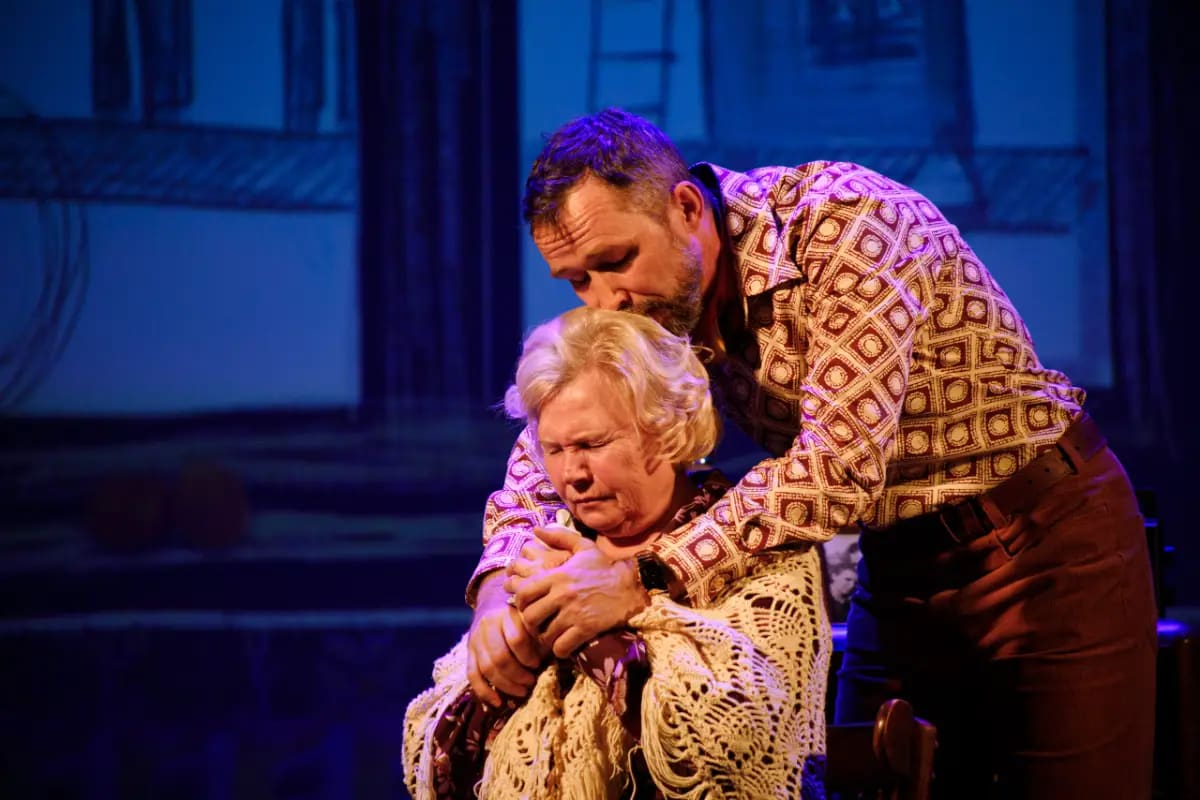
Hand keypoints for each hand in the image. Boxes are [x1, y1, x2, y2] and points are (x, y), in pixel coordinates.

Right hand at [466, 572, 546, 706]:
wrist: (494, 604)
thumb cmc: (522, 619)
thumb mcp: (533, 622)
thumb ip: (540, 639)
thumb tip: (549, 664)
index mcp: (507, 614)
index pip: (517, 640)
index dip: (528, 657)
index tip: (538, 665)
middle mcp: (488, 625)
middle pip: (500, 657)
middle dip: (517, 675)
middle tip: (531, 683)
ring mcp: (475, 639)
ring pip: (486, 668)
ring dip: (505, 685)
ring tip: (521, 691)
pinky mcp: (468, 652)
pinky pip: (472, 675)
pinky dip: (484, 692)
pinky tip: (497, 702)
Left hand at [512, 526, 650, 657]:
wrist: (631, 586)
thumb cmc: (604, 567)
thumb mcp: (583, 547)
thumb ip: (559, 536)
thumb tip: (536, 528)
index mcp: (558, 575)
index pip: (523, 593)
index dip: (520, 603)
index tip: (528, 606)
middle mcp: (562, 594)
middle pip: (530, 616)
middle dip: (531, 624)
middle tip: (538, 624)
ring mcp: (574, 613)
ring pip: (544, 634)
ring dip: (546, 638)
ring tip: (551, 635)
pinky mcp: (586, 629)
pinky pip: (562, 647)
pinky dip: (560, 650)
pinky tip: (564, 645)